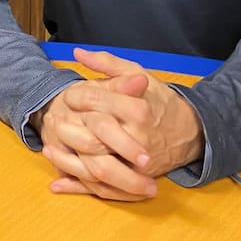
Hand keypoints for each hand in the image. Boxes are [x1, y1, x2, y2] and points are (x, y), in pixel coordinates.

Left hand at [38, 48, 203, 200]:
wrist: (191, 132)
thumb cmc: (160, 101)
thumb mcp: (140, 75)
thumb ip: (108, 64)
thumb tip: (78, 53)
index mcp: (138, 109)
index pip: (97, 103)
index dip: (77, 98)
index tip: (67, 96)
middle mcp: (137, 137)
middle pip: (94, 136)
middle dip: (69, 130)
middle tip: (52, 123)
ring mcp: (137, 162)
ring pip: (96, 166)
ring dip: (68, 161)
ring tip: (49, 149)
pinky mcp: (137, 179)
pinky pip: (104, 188)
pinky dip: (79, 187)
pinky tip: (58, 182)